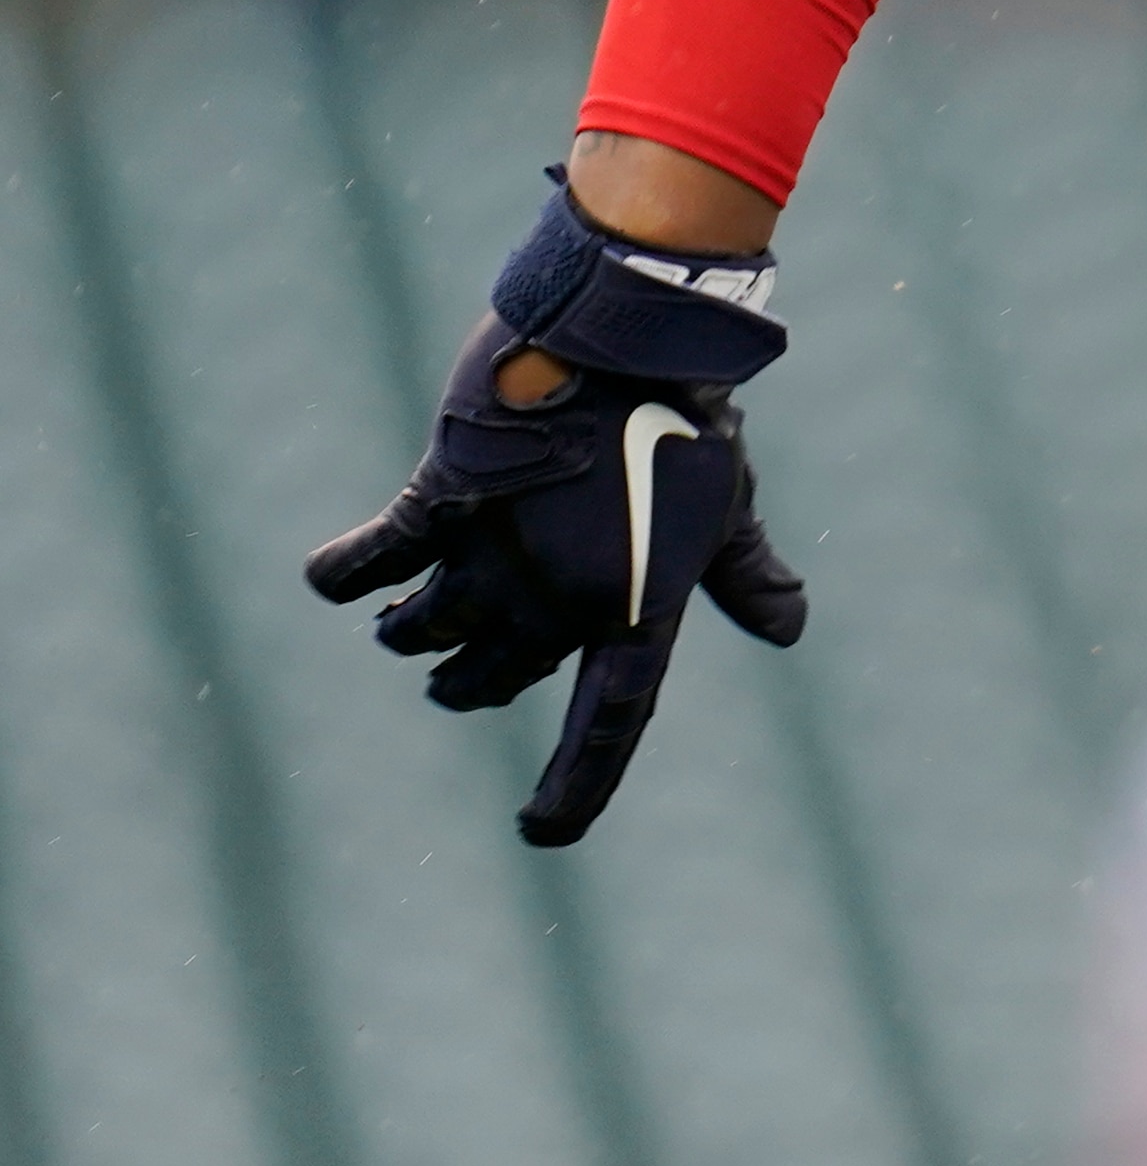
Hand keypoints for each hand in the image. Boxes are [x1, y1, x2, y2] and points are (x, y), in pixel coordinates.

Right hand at [305, 181, 806, 844]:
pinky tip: (338, 577)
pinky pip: (366, 566)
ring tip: (404, 622)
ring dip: (409, 634)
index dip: (577, 789)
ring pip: (422, 632)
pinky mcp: (438, 504)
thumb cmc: (688, 417)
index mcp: (637, 612)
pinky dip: (344, 576)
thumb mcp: (726, 504)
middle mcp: (560, 604)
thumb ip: (746, 574)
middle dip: (470, 681)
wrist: (629, 331)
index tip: (542, 834)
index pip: (610, 727)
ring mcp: (494, 559)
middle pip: (494, 679)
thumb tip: (789, 629)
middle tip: (457, 671)